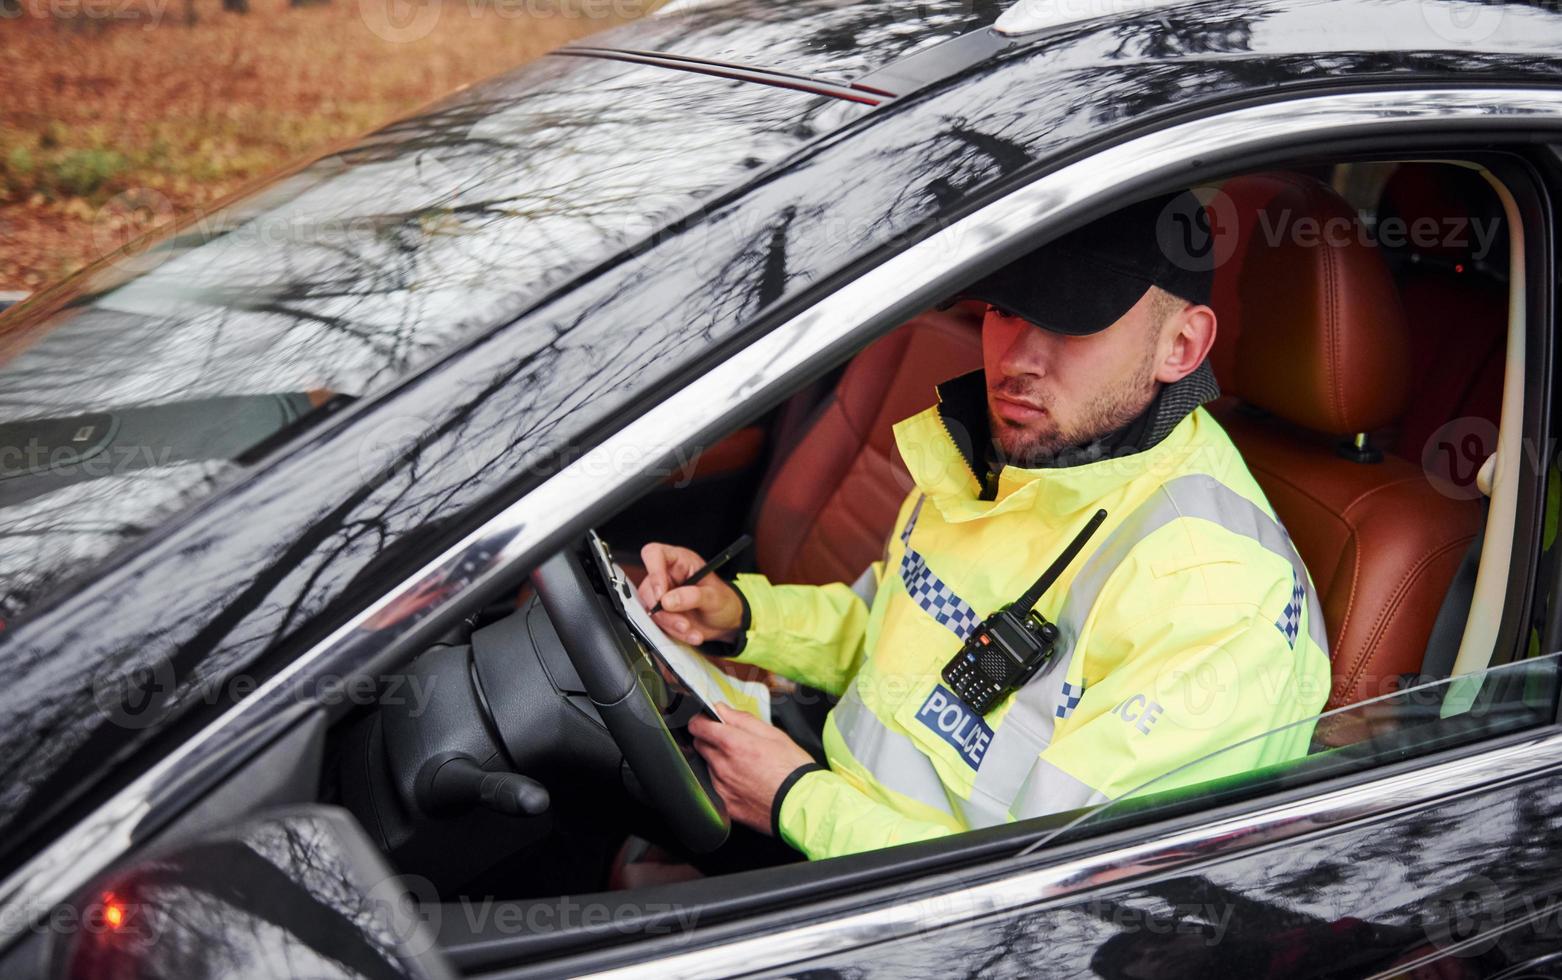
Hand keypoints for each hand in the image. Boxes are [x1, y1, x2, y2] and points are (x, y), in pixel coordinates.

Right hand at [638, 542, 744, 645]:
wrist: (726, 621)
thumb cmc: (723, 600)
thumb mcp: (714, 596)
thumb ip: (693, 596)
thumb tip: (667, 600)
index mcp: (680, 561)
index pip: (654, 554)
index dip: (654, 572)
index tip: (661, 594)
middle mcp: (667, 575)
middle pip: (648, 588)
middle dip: (664, 610)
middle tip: (682, 621)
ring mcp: (662, 595)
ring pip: (651, 610)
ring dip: (670, 624)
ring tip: (690, 629)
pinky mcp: (661, 612)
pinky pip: (658, 624)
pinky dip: (673, 632)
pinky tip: (690, 633)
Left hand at [689, 708, 815, 834]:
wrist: (804, 805)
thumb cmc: (793, 769)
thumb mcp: (773, 734)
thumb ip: (743, 719)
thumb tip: (722, 709)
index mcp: (733, 744)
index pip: (698, 726)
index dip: (700, 720)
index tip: (705, 720)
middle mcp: (723, 766)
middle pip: (699, 745)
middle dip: (709, 739)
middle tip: (730, 741)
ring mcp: (722, 787)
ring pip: (708, 766)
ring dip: (717, 761)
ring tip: (743, 765)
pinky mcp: (726, 805)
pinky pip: (715, 788)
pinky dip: (724, 782)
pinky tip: (744, 782)